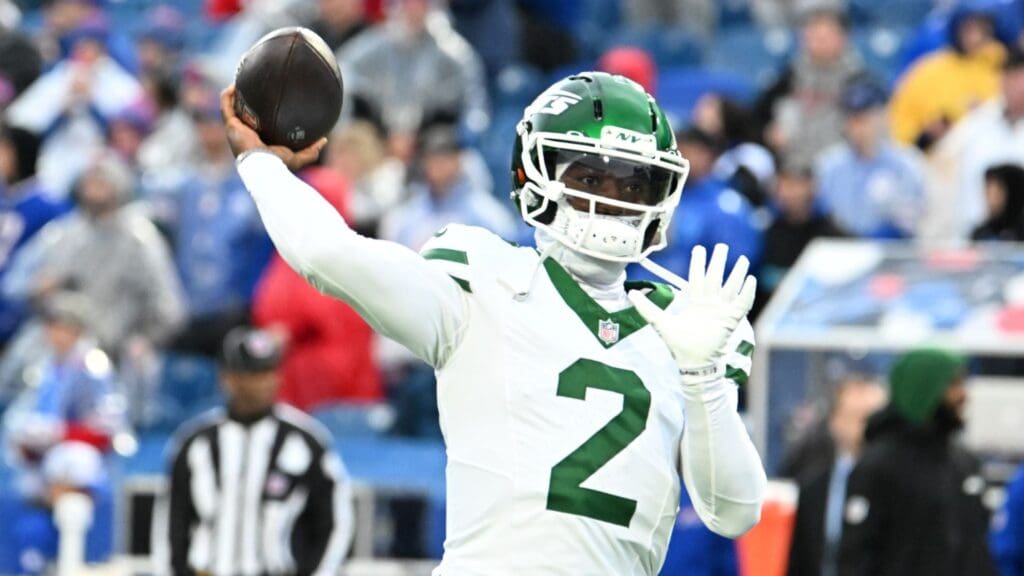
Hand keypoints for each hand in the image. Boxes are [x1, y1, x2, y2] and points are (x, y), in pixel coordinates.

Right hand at [219, 85, 325, 170]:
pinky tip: (235, 84)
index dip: (260, 116)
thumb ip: (311, 150)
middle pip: (243, 116)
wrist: (263, 166)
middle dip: (245, 103)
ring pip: (231, 109)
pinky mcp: (230, 125)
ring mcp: (236, 130)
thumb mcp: (298, 157)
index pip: (258, 126)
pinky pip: (226, 106)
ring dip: (234, 96)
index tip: (267, 104)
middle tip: (253, 89)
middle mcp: (245, 135)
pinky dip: (228, 96)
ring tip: (240, 81)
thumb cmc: (278, 164)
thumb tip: (324, 140)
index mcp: (258, 142)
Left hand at [629, 244, 754, 376]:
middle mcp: (710, 304)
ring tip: (742, 258)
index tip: (699, 249)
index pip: (697, 278)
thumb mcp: (660, 323)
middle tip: (722, 246)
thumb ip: (647, 308)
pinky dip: (746, 292)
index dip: (698, 263)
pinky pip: (741, 304)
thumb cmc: (679, 344)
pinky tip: (750, 279)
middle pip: (715, 278)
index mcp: (695, 302)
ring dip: (736, 273)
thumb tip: (631, 293)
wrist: (692, 362)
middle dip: (718, 262)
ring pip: (730, 287)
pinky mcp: (730, 320)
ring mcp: (721, 311)